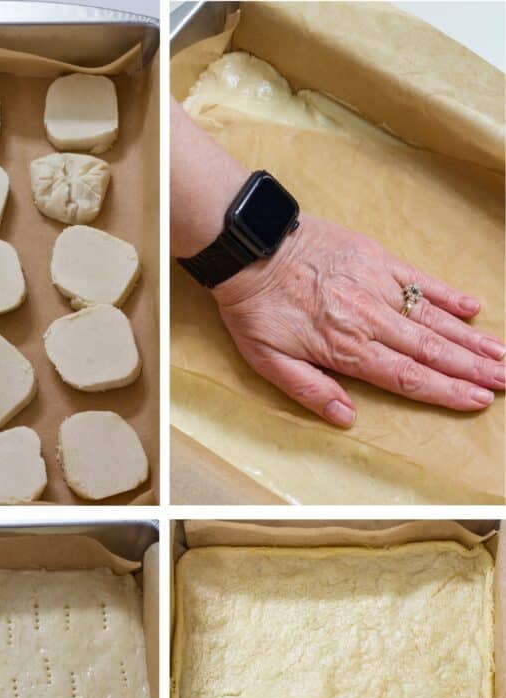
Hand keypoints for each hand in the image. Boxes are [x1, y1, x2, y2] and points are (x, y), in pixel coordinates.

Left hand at [213, 213, 504, 426]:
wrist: (249, 246)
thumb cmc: (254, 309)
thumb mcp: (268, 361)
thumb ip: (310, 391)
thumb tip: (347, 418)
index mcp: (346, 348)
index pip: (407, 377)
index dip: (445, 391)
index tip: (478, 401)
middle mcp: (370, 318)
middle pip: (431, 350)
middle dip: (473, 369)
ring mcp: (377, 285)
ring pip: (434, 318)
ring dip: (471, 338)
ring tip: (502, 354)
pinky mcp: (375, 258)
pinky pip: (420, 279)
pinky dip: (448, 294)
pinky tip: (474, 308)